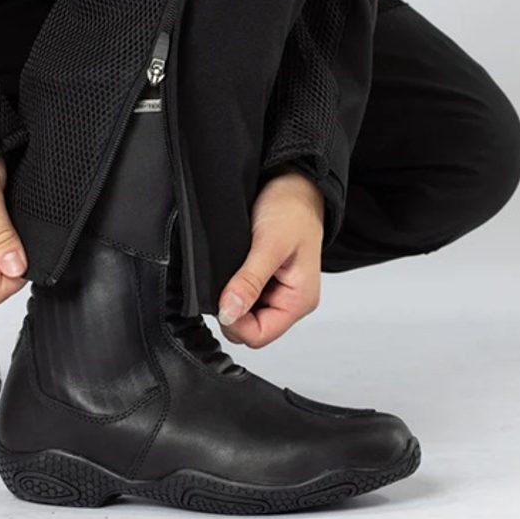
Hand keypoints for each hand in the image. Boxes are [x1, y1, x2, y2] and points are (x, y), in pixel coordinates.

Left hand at [216, 169, 324, 347]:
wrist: (294, 182)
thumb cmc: (292, 208)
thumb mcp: (269, 243)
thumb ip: (250, 280)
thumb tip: (229, 313)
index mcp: (299, 300)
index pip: (259, 335)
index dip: (235, 322)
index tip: (220, 299)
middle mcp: (290, 300)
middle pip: (250, 328)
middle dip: (232, 309)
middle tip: (225, 278)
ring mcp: (277, 291)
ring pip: (243, 313)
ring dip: (231, 296)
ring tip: (231, 268)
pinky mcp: (265, 280)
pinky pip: (242, 296)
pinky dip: (232, 286)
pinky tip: (232, 267)